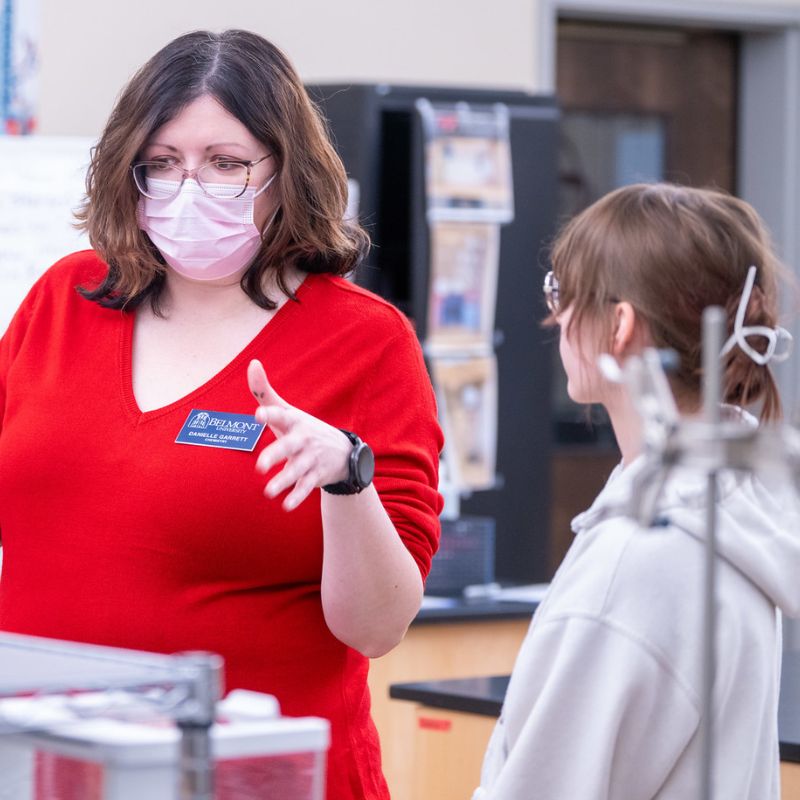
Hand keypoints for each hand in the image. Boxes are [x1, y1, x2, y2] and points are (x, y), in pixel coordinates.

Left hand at [247, 359, 351, 510]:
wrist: (343, 452)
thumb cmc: (303, 429)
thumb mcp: (287, 410)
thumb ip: (264, 392)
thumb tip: (252, 363)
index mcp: (294, 421)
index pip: (281, 415)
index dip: (270, 415)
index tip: (258, 415)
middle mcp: (303, 439)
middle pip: (289, 446)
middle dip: (276, 455)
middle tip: (259, 465)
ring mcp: (311, 459)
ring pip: (297, 470)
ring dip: (283, 480)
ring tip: (268, 491)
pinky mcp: (316, 476)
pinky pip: (306, 487)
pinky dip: (297, 496)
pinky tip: (286, 505)